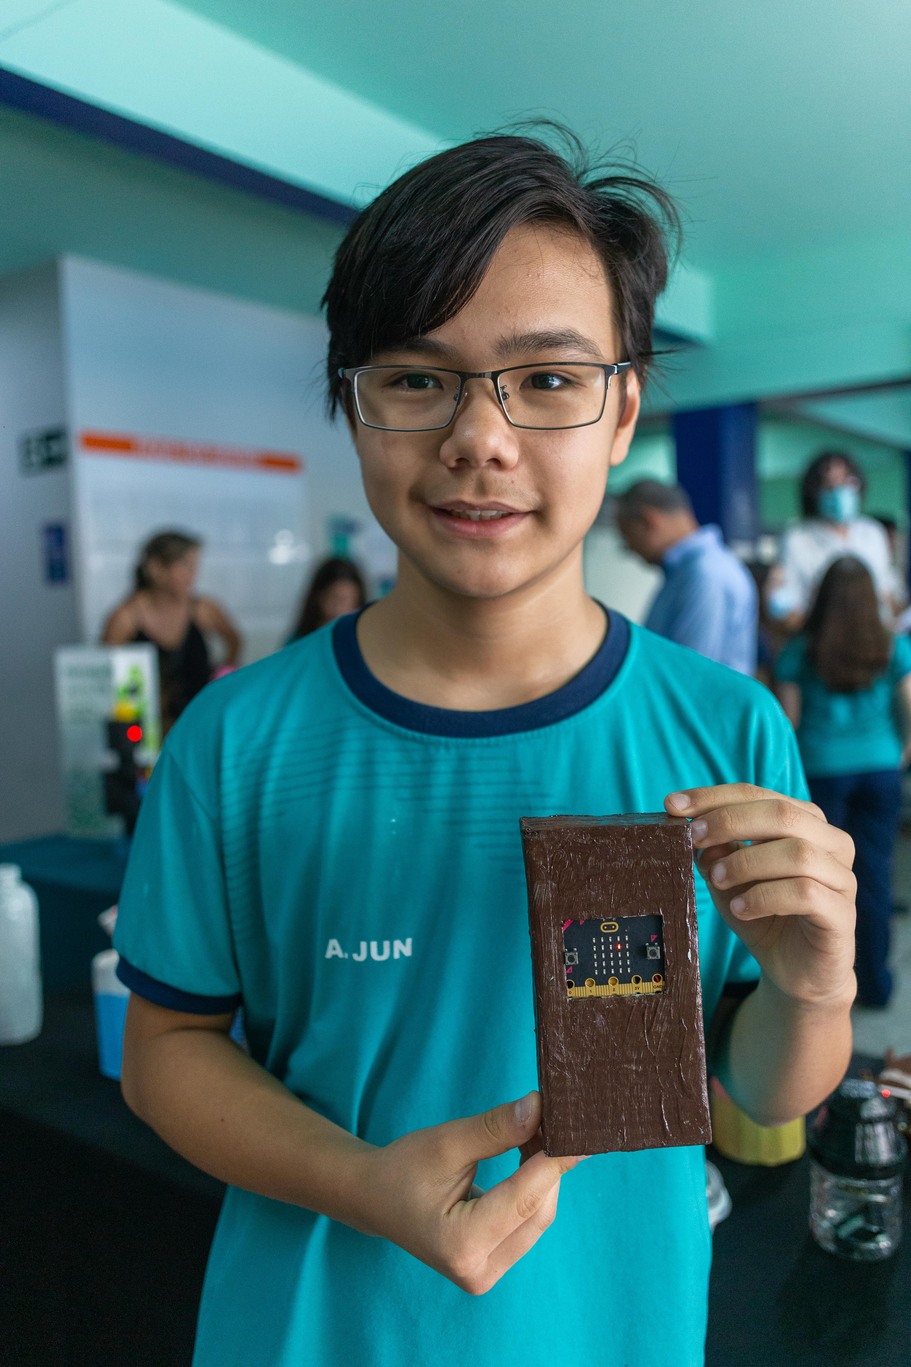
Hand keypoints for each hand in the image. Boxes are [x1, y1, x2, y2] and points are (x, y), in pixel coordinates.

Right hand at [358, 1091, 582, 1293]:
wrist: (372, 1199)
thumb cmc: (402, 1169)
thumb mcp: (446, 1143)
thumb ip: (495, 1129)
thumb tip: (540, 1107)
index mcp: (463, 1245)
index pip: (527, 1198)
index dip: (556, 1159)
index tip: (577, 1126)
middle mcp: (479, 1271)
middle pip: (538, 1212)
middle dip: (550, 1165)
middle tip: (555, 1119)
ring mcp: (486, 1274)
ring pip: (537, 1218)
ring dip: (544, 1176)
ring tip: (539, 1133)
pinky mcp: (491, 1265)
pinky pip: (526, 1223)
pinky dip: (532, 1189)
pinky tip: (530, 1156)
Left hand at [665, 785, 856, 1005]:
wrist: (795, 972)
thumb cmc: (763, 916)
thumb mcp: (728, 879)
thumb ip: (715, 852)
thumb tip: (696, 830)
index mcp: (804, 822)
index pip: (757, 794)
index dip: (713, 797)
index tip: (673, 805)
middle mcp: (831, 842)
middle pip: (781, 813)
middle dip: (730, 821)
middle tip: (693, 838)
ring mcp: (842, 877)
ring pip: (797, 852)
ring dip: (746, 862)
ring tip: (716, 880)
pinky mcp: (843, 914)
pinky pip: (806, 893)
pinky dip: (765, 897)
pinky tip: (740, 908)